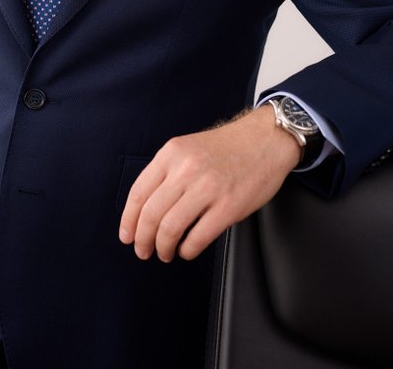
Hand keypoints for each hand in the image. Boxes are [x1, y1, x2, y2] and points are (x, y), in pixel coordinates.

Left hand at [118, 105, 300, 262]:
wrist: (266, 139)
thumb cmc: (227, 147)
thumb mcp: (189, 147)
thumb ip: (168, 172)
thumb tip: (145, 209)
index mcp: (172, 153)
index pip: (138, 193)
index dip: (128, 220)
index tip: (127, 236)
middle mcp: (186, 169)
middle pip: (151, 214)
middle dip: (143, 240)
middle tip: (143, 251)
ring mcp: (208, 187)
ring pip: (170, 228)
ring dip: (163, 248)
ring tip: (165, 253)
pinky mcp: (229, 206)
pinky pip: (198, 237)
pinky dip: (187, 250)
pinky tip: (187, 249)